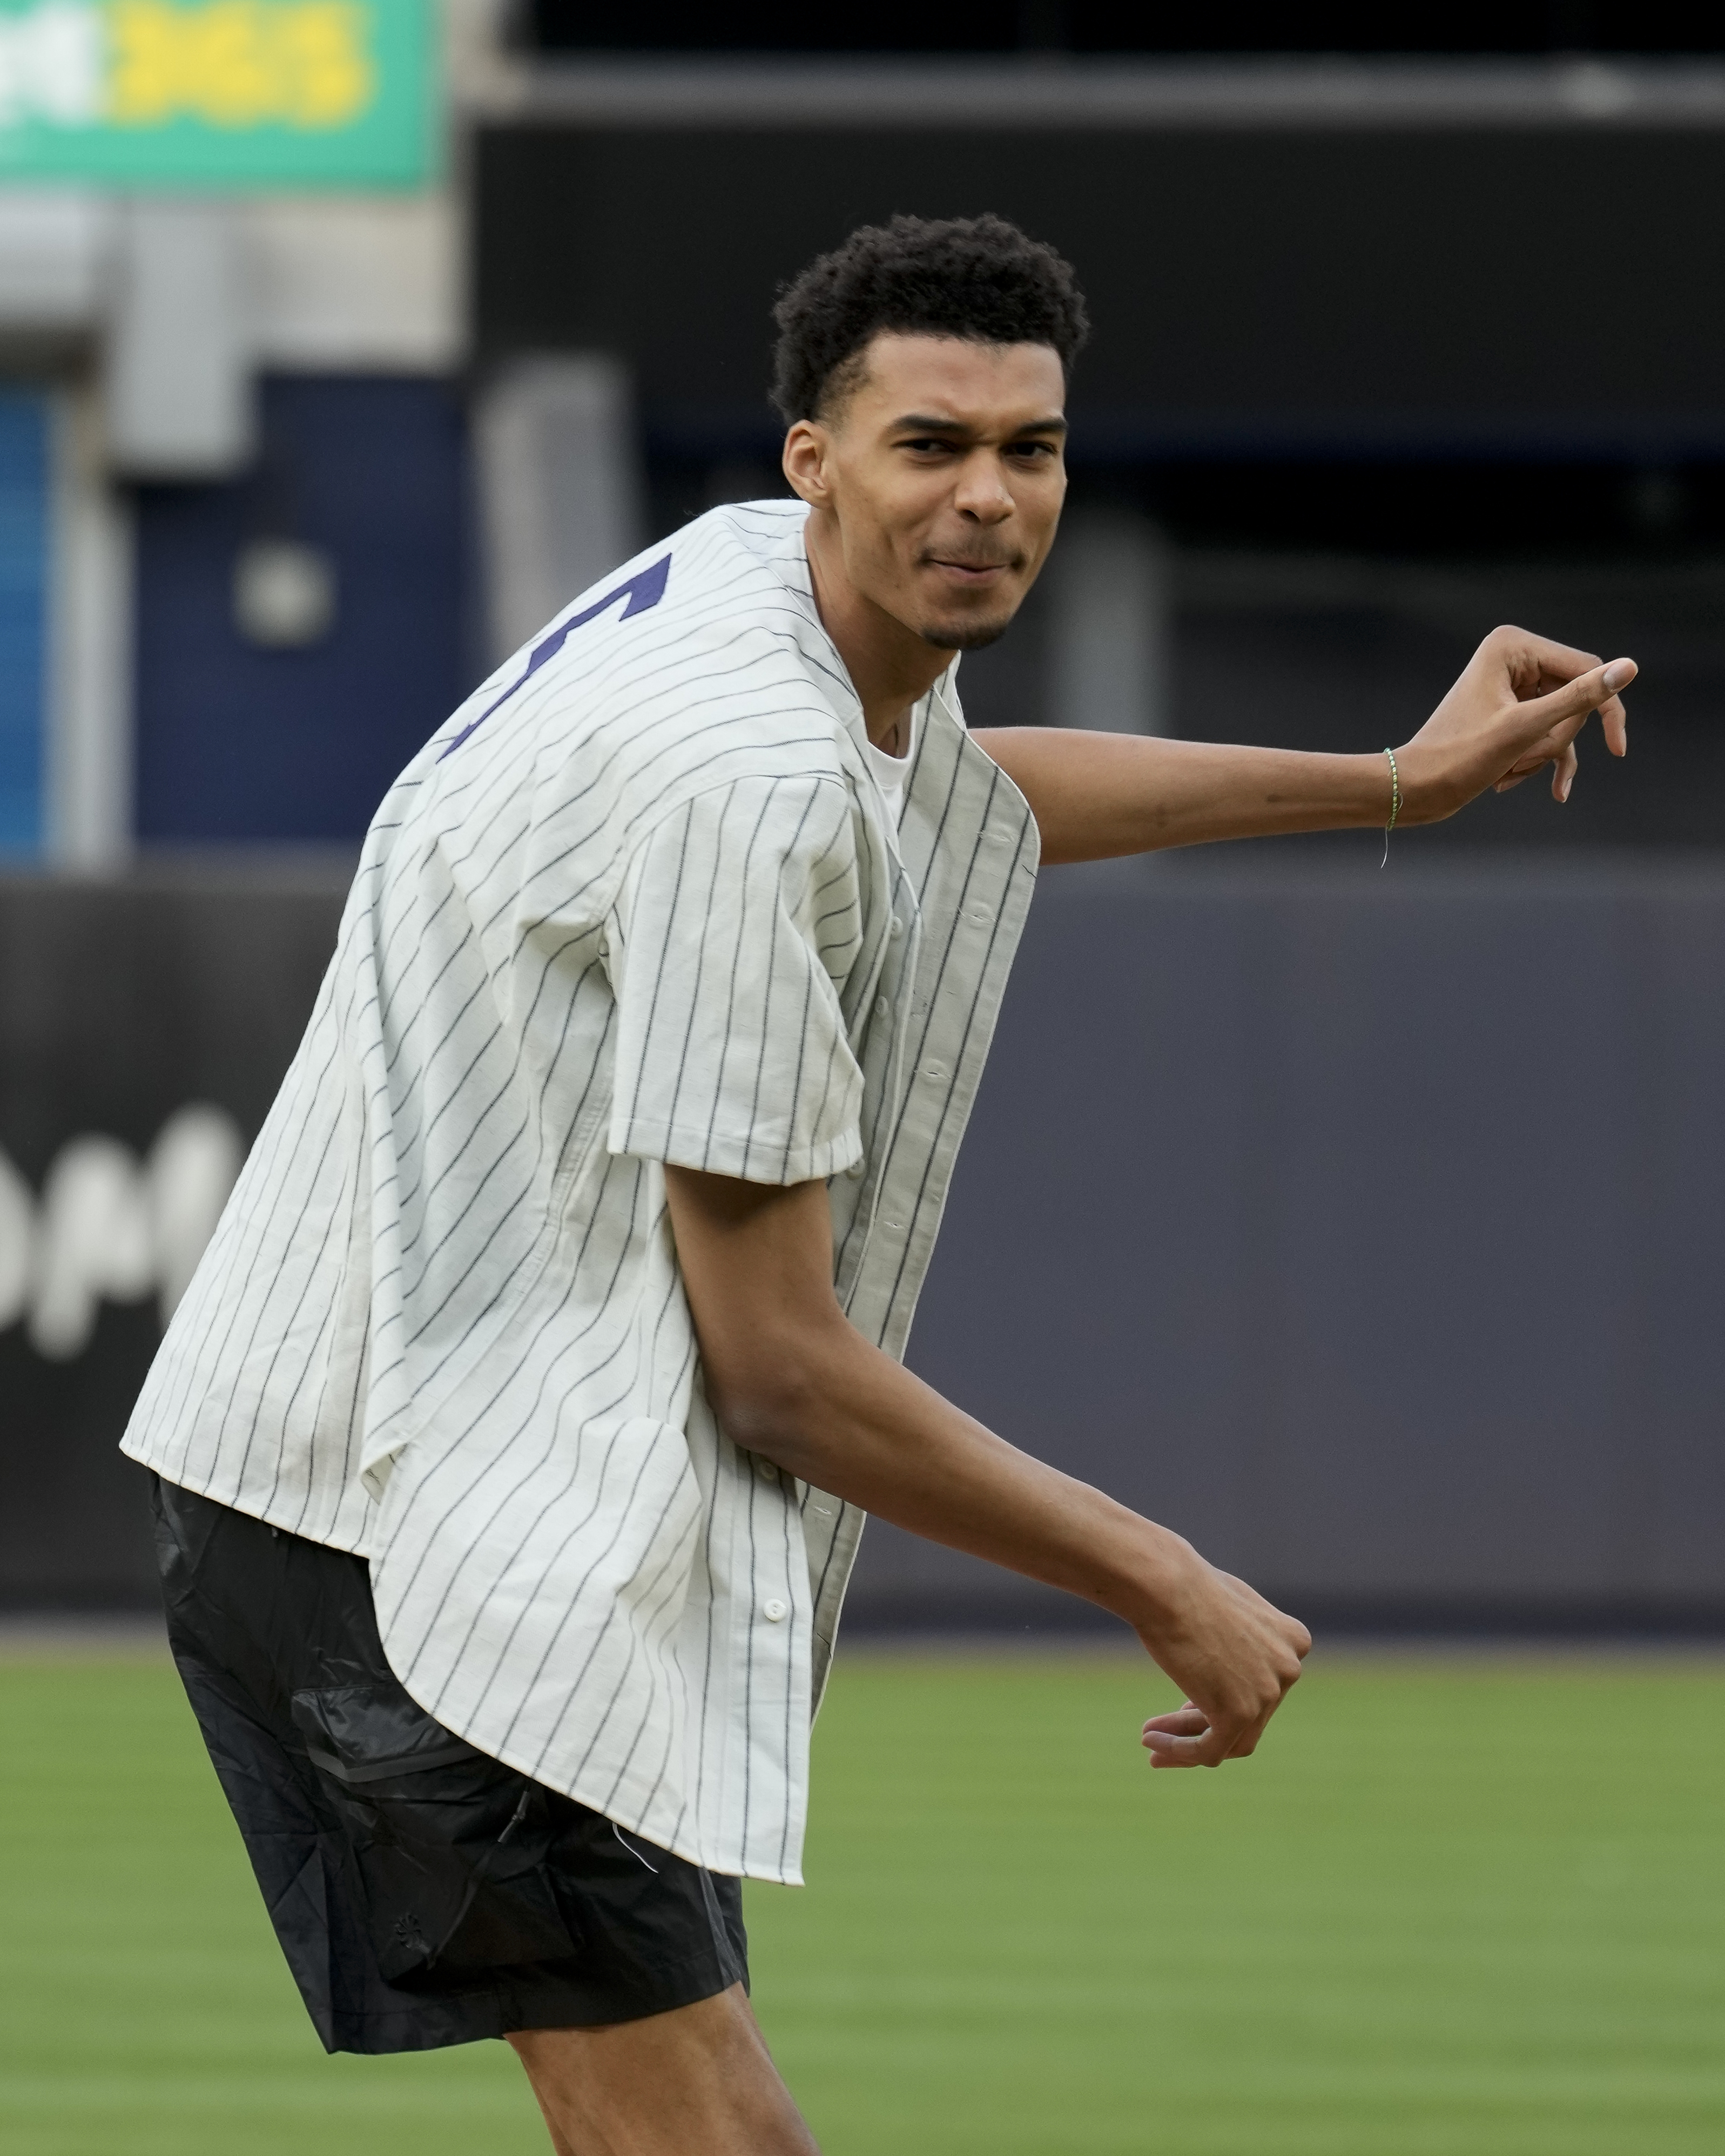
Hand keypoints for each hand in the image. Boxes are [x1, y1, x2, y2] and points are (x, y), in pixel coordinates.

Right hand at [1134, 1545, 1310, 1768]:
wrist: (1168, 1585)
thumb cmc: (1186, 1587)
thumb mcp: (1228, 1609)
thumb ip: (1241, 1639)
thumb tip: (1229, 1669)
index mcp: (1293, 1640)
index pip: (1263, 1686)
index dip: (1224, 1699)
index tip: (1186, 1703)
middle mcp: (1289, 1668)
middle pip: (1246, 1714)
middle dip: (1199, 1720)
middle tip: (1160, 1726)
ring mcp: (1269, 1693)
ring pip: (1230, 1737)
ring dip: (1186, 1741)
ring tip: (1148, 1740)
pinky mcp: (1240, 1714)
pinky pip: (1210, 1750)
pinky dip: (1180, 1752)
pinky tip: (1151, 1742)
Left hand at [1396, 626, 1634, 821]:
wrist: (1413, 788)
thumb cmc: (1458, 758)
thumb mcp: (1526, 729)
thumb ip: (1579, 697)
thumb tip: (1629, 668)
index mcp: (1513, 645)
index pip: (1586, 669)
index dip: (1604, 710)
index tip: (1617, 750)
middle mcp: (1512, 656)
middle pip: (1572, 698)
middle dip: (1555, 739)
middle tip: (1522, 760)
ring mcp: (1510, 683)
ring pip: (1560, 720)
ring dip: (1541, 754)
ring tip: (1507, 772)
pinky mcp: (1507, 708)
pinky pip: (1543, 731)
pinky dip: (1536, 760)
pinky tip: (1522, 786)